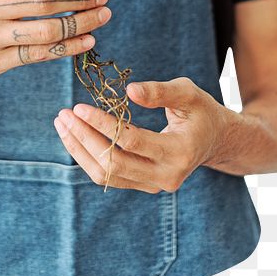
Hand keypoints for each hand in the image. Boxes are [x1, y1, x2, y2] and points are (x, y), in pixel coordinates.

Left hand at [53, 76, 225, 192]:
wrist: (214, 139)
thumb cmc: (200, 111)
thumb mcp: (187, 93)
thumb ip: (160, 91)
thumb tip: (128, 90)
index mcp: (180, 151)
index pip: (132, 140)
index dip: (102, 124)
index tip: (79, 107)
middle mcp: (167, 176)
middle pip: (114, 163)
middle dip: (84, 138)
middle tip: (63, 114)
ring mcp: (154, 185)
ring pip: (107, 175)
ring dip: (80, 150)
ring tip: (62, 124)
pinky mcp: (144, 185)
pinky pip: (109, 176)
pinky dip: (88, 157)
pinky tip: (75, 136)